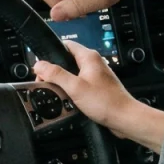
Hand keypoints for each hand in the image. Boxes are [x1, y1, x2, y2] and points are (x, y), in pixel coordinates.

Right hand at [33, 41, 163, 150]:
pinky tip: (67, 101)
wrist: (124, 118)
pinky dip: (71, 91)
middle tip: (45, 83)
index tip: (41, 67)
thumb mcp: (75, 87)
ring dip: (62, 83)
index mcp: (88, 57)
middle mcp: (93, 63)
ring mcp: (96, 75)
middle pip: (67, 61)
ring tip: (56, 94)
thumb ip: (55, 74)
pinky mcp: (97, 87)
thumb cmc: (105, 102)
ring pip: (72, 74)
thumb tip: (39, 65)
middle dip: (54, 72)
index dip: (51, 54)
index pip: (65, 45)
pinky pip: (79, 85)